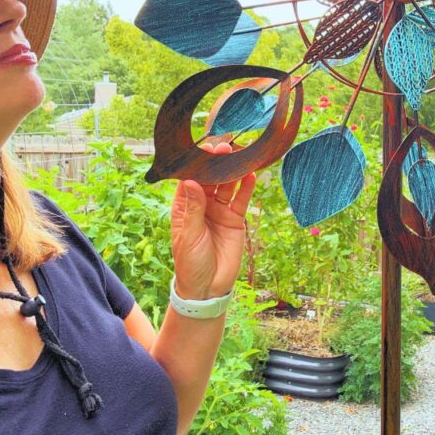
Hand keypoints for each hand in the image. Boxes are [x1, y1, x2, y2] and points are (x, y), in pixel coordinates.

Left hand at [169, 142, 255, 300]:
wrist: (208, 287)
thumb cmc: (190, 263)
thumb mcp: (189, 236)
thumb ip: (193, 209)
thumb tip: (192, 182)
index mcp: (184, 206)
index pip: (189, 179)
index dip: (196, 165)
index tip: (203, 150)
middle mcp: (202, 205)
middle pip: (210, 179)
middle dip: (216, 163)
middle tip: (224, 147)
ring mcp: (219, 210)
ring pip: (227, 185)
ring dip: (232, 171)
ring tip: (240, 155)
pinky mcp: (235, 219)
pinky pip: (241, 199)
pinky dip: (247, 187)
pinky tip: (251, 175)